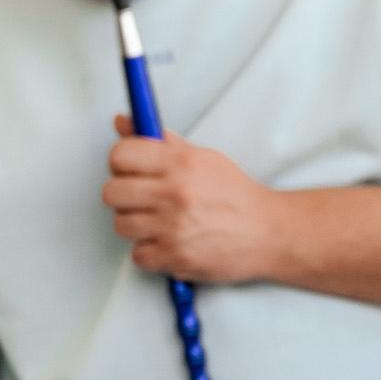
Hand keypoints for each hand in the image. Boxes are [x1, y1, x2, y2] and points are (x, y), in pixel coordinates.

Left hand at [103, 119, 280, 282]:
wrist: (268, 232)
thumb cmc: (234, 195)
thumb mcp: (202, 158)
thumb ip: (160, 141)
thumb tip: (123, 122)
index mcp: (181, 162)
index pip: (121, 155)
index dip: (120, 163)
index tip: (130, 170)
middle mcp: (175, 193)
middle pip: (112, 192)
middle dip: (123, 196)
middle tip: (142, 199)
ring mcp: (174, 227)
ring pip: (121, 224)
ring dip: (136, 225)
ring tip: (158, 222)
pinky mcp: (175, 256)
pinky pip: (137, 255)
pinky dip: (151, 252)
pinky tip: (169, 242)